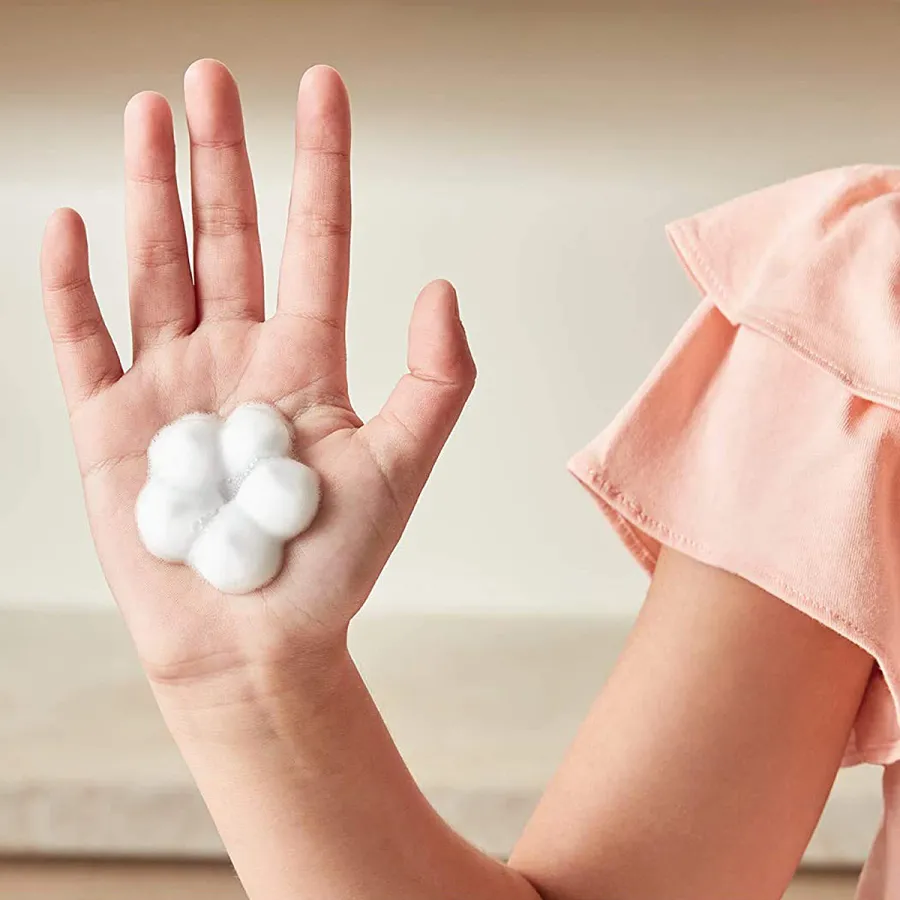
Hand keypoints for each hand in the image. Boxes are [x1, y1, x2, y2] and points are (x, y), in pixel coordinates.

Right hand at [40, 60, 474, 690]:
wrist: (253, 641)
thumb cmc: (329, 566)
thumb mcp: (399, 468)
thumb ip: (435, 382)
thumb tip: (443, 287)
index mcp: (306, 362)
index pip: (316, 241)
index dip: (321, 164)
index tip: (323, 87)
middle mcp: (239, 359)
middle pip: (228, 237)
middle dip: (221, 156)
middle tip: (210, 75)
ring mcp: (171, 385)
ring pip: (158, 266)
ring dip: (151, 191)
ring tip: (151, 115)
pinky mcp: (112, 424)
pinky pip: (84, 339)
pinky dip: (73, 284)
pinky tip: (73, 221)